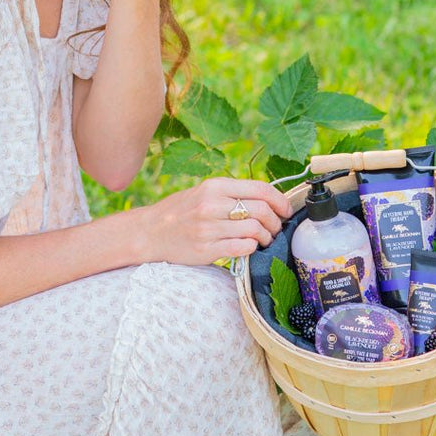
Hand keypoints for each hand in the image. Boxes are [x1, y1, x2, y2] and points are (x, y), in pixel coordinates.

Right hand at [135, 177, 291, 266]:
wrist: (149, 232)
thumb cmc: (180, 212)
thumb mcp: (204, 192)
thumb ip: (232, 194)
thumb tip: (269, 201)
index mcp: (214, 186)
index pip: (260, 189)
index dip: (280, 201)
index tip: (285, 211)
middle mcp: (212, 205)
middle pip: (262, 211)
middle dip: (275, 223)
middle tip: (274, 229)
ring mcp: (209, 228)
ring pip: (255, 230)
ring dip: (265, 237)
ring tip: (261, 240)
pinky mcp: (206, 249)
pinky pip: (242, 248)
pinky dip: (251, 248)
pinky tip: (247, 247)